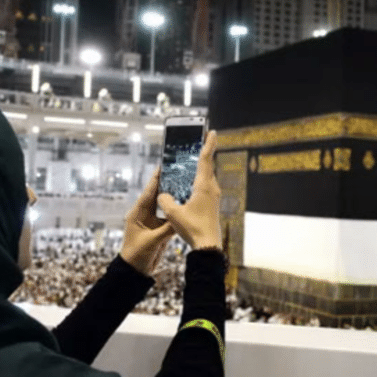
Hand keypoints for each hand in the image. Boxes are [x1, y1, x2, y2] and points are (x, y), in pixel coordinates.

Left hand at [120, 168, 175, 275]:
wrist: (135, 270)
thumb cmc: (137, 254)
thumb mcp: (153, 240)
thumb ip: (167, 229)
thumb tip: (181, 218)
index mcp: (137, 214)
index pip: (148, 193)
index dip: (155, 180)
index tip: (162, 166)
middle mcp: (144, 215)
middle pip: (156, 196)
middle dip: (165, 184)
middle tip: (176, 170)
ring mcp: (152, 221)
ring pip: (163, 205)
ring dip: (172, 196)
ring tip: (183, 184)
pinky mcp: (158, 229)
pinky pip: (168, 217)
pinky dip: (175, 210)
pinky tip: (185, 204)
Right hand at [158, 131, 221, 249]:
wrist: (208, 245)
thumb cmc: (193, 228)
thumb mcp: (173, 213)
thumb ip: (165, 200)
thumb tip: (162, 194)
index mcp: (204, 186)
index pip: (206, 159)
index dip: (208, 143)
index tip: (211, 131)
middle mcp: (211, 188)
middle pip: (207, 165)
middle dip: (202, 152)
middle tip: (197, 140)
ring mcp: (213, 196)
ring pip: (206, 176)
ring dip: (199, 167)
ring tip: (189, 160)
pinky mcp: (211, 203)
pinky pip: (204, 186)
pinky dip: (197, 180)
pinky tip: (188, 183)